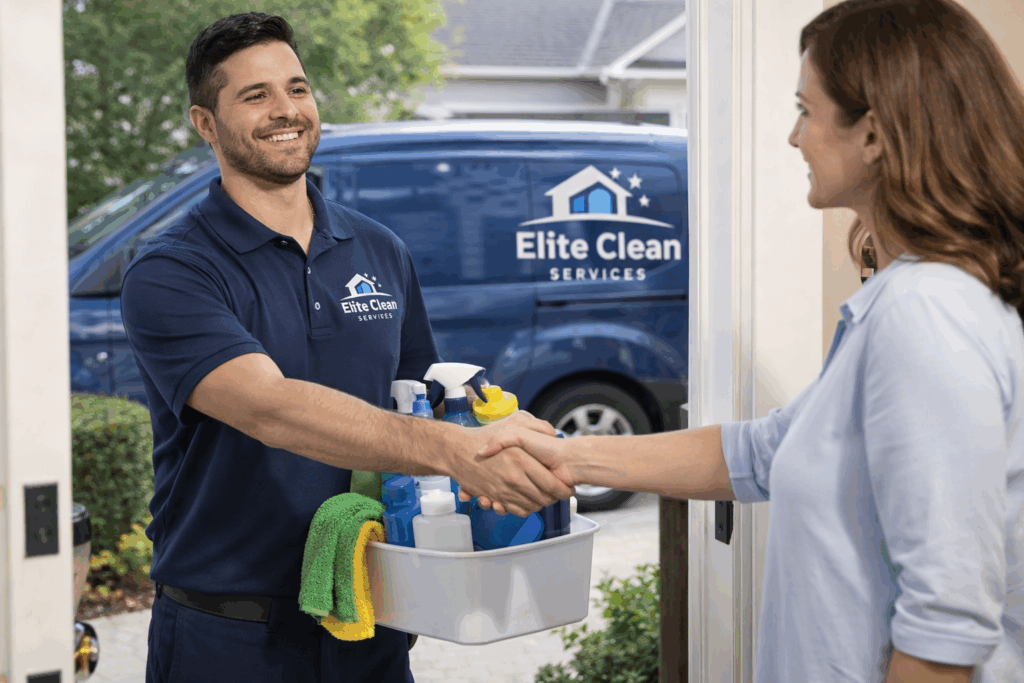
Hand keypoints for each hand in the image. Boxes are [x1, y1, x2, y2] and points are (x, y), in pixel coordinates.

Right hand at [458, 415, 576, 514]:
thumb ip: (535, 426)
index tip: (567, 487)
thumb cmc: (483, 436)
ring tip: (544, 496)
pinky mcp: (495, 497)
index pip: (551, 483)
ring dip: (540, 504)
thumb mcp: (512, 423)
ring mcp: (504, 490)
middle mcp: (514, 478)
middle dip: (554, 498)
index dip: (563, 489)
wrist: (457, 450)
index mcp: (521, 460)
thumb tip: (553, 433)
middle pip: (544, 498)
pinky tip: (528, 500)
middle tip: (558, 493)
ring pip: (532, 506)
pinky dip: (525, 509)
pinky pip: (516, 510)